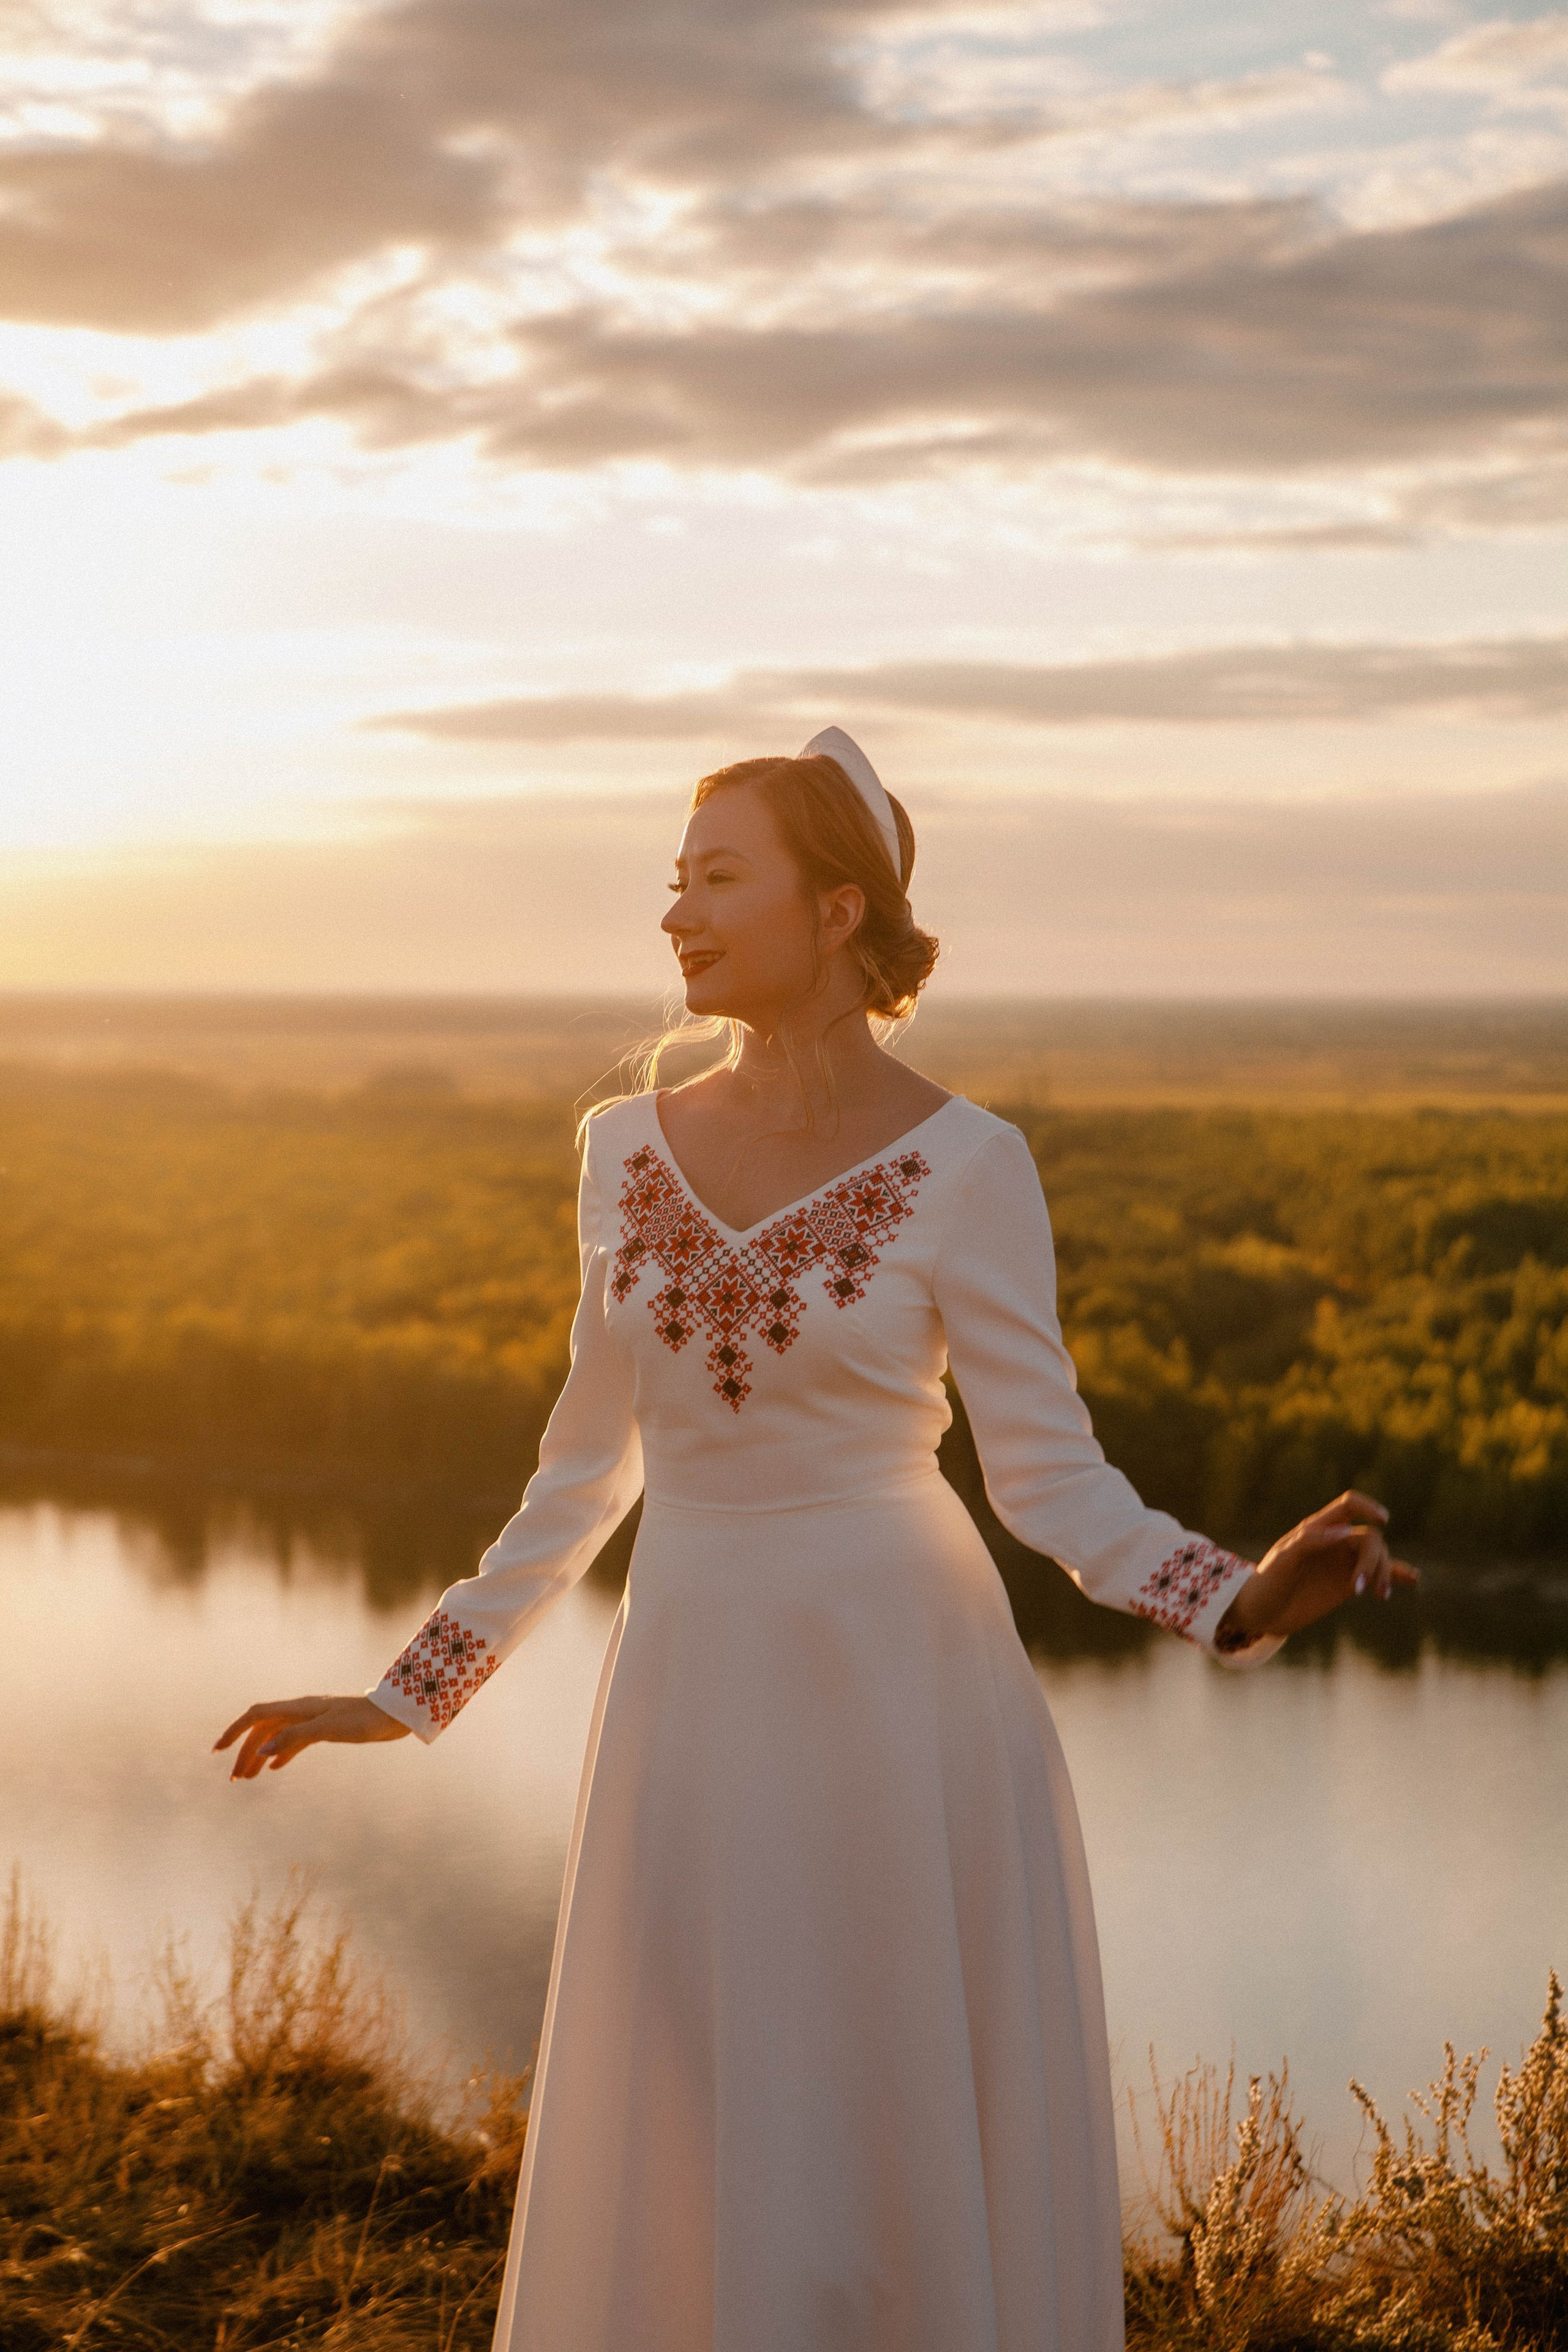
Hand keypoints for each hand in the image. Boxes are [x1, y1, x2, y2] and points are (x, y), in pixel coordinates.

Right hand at [213, 1694, 408, 1779]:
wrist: (394, 1716)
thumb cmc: (364, 1720)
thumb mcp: (327, 1729)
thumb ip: (293, 1738)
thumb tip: (261, 1752)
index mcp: (298, 1708)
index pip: (256, 1715)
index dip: (234, 1731)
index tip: (217, 1751)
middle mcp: (301, 1712)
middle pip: (263, 1730)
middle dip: (245, 1752)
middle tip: (234, 1779)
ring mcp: (313, 1720)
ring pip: (277, 1737)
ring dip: (260, 1755)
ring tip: (248, 1778)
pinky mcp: (325, 1730)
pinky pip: (294, 1742)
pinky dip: (281, 1755)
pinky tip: (275, 1769)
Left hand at [1217, 1490, 1418, 1647]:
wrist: (1262, 1612)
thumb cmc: (1267, 1582)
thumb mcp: (1283, 1560)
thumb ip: (1311, 1541)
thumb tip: (1345, 1531)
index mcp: (1317, 1528)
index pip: (1350, 1505)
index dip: (1368, 1507)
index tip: (1383, 1520)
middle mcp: (1335, 1541)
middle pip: (1370, 1537)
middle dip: (1373, 1561)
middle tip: (1359, 1589)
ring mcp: (1343, 1562)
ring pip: (1378, 1556)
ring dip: (1384, 1573)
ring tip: (1379, 1596)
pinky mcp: (1348, 1583)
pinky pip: (1378, 1575)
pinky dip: (1397, 1574)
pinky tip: (1413, 1579)